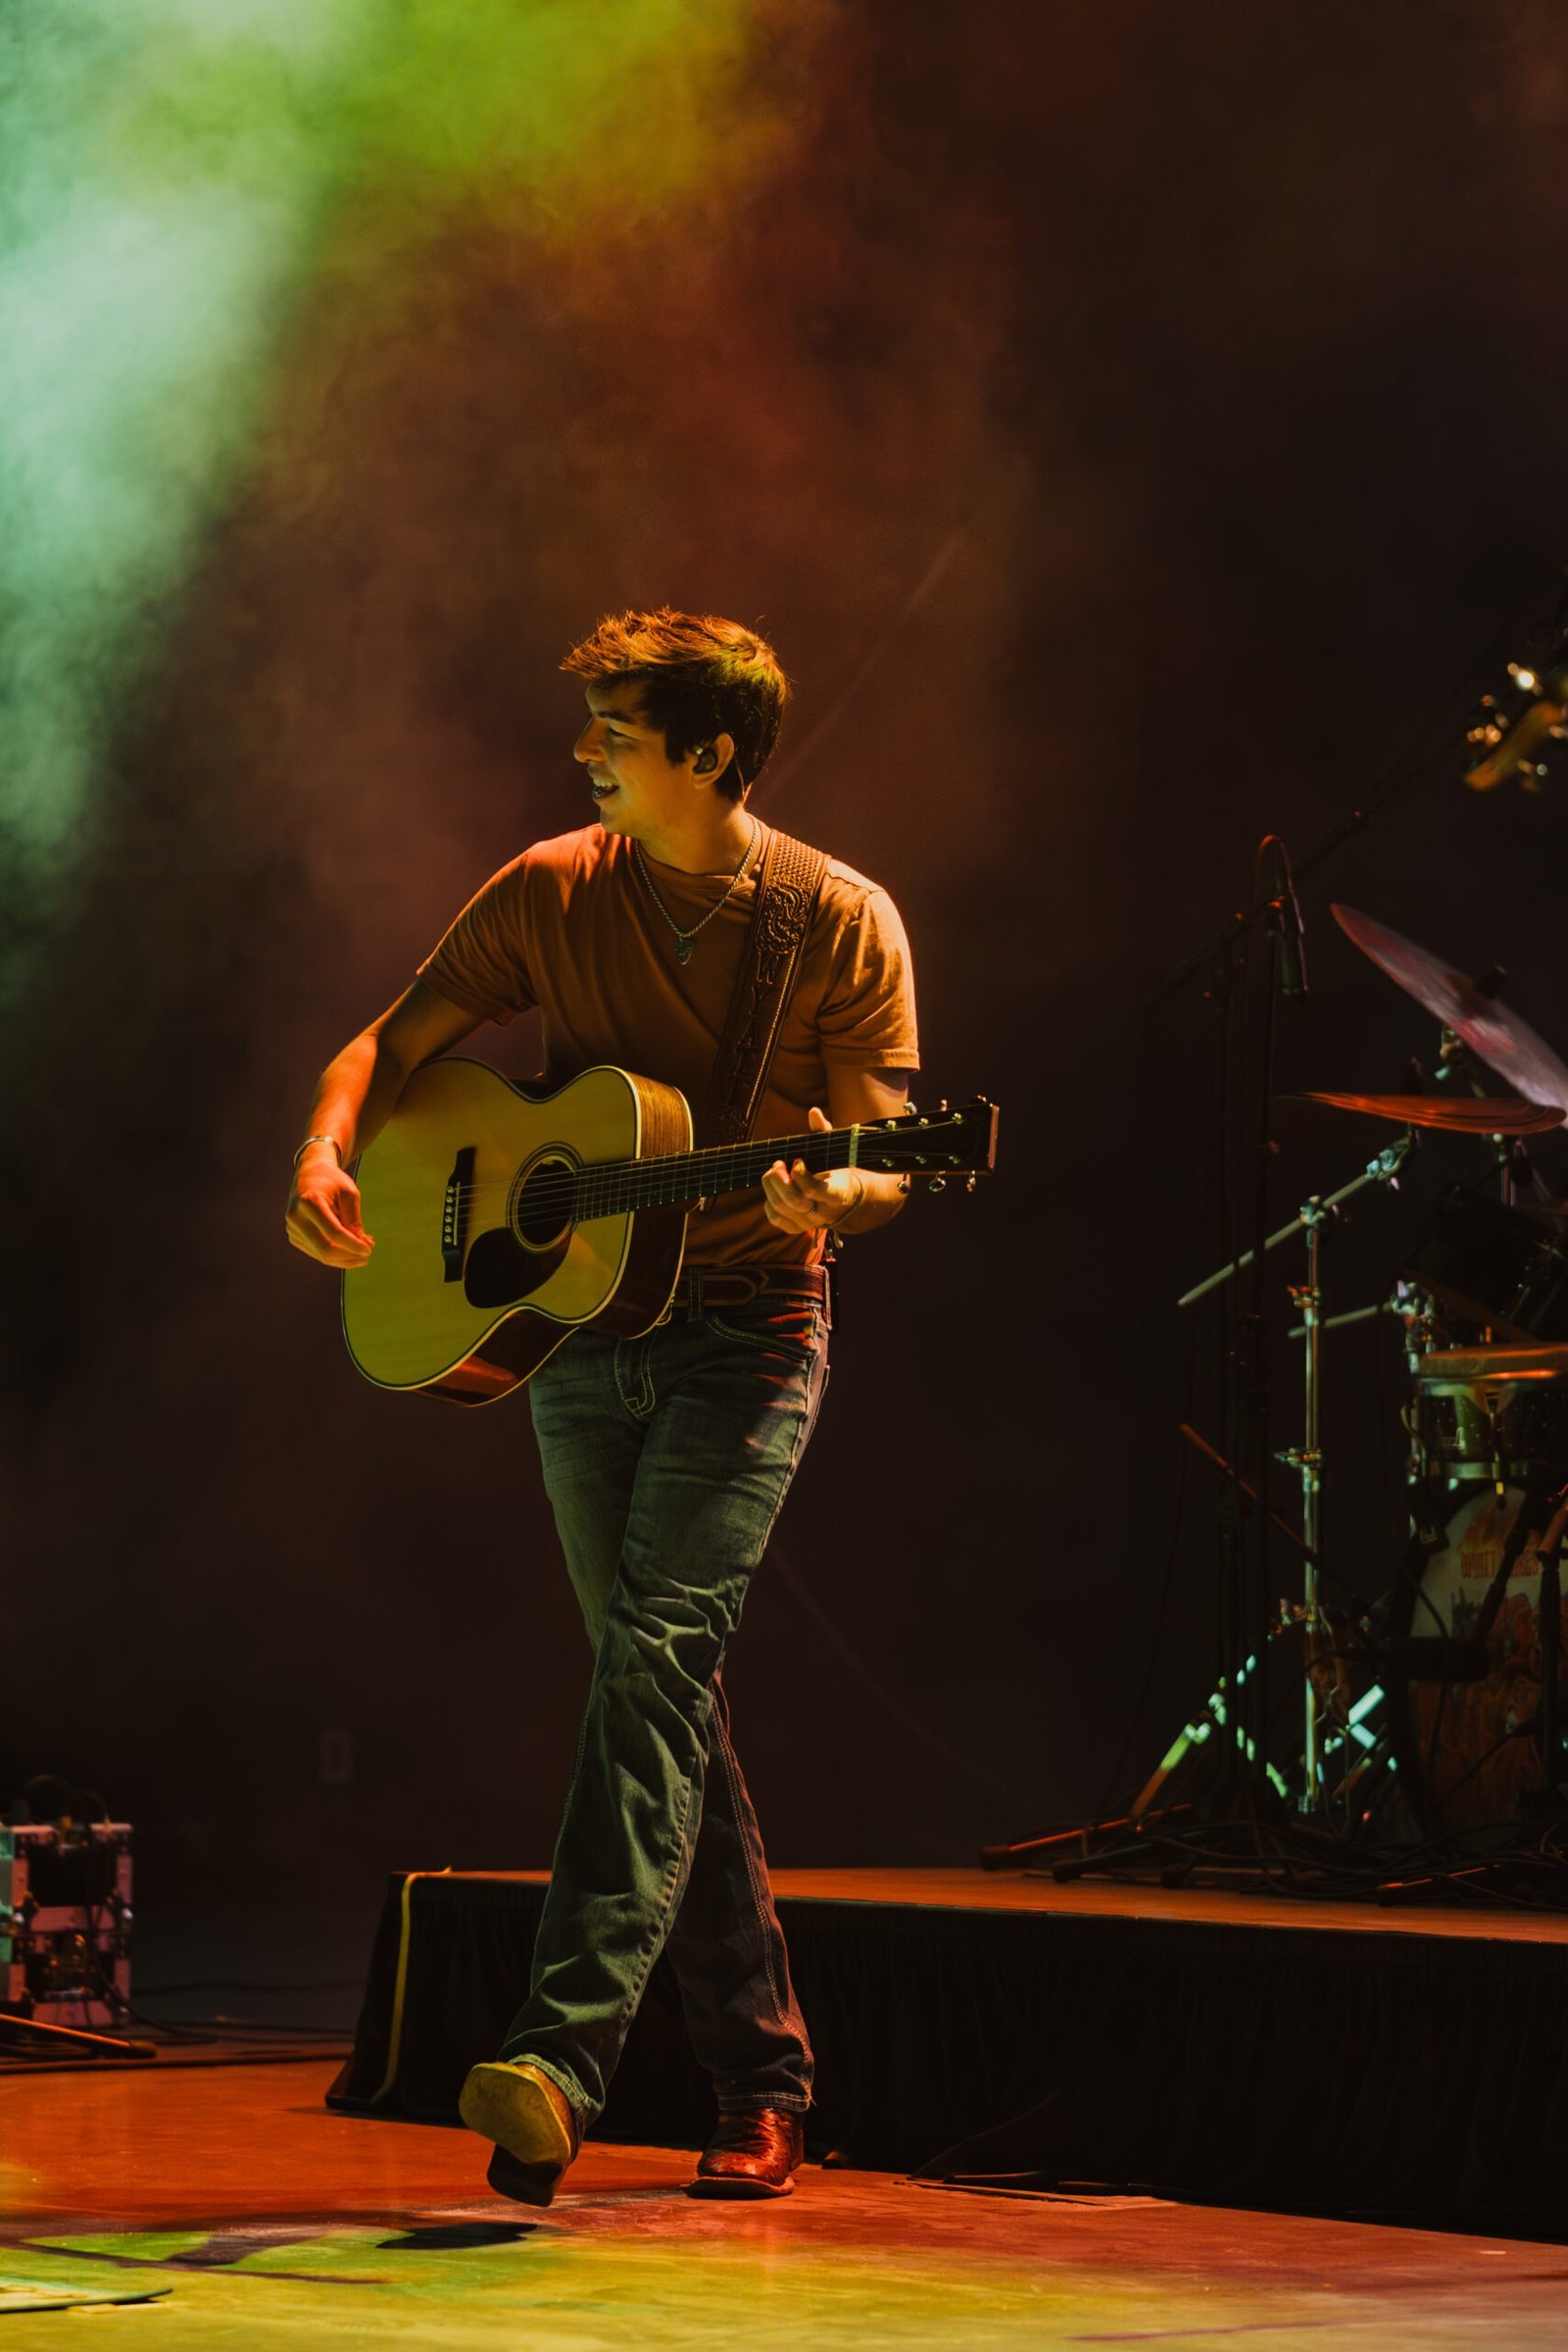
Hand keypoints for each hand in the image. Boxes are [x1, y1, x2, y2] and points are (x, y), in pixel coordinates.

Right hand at [286, 1145, 373, 1267]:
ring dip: (344, 1258)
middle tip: (367, 1256)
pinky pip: (317, 1253)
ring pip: (321, 1255)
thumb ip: (354, 1220)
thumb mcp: (349, 1193)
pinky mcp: (294, 1236)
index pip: (334, 1233)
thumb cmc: (332, 1181)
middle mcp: (296, 1217)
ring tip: (361, 1250)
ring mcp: (292, 1229)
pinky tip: (348, 1248)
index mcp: (309, 1202)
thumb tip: (361, 1246)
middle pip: (325, 1249)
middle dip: (349, 1257)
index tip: (369, 1249)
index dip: (353, 1245)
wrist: (309, 1174)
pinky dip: (335, 1255)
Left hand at [760, 1106, 860, 1235]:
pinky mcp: (797, 1228)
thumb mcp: (833, 1151)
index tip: (796, 1160)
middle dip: (779, 1181)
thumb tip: (814, 1112)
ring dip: (771, 1188)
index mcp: (837, 1194)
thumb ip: (823, 1132)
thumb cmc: (835, 1169)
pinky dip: (769, 1203)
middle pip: (794, 1201)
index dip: (800, 1174)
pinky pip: (776, 1219)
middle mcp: (823, 1213)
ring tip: (772, 1172)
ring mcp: (809, 1223)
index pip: (814, 1190)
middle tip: (777, 1164)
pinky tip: (773, 1190)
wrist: (845, 1199)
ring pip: (782, 1209)